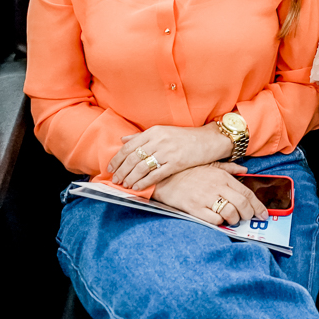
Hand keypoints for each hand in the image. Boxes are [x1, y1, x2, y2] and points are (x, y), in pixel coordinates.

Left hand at [108, 123, 232, 190]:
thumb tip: (123, 139)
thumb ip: (142, 136)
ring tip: (124, 185)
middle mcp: (159, 140)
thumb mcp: (163, 131)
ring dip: (130, 178)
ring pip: (141, 167)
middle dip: (121, 171)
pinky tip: (137, 187)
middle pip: (133, 158)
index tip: (110, 168)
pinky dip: (144, 182)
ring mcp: (167, 152)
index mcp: (154, 131)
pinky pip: (155, 174)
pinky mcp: (176, 163)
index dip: (117, 158)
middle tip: (115, 180)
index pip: (129, 146)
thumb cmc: (185, 137)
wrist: (208, 140)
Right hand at [153, 162, 268, 224]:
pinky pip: (214, 220)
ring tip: (232, 220)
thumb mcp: (211, 164)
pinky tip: (218, 220)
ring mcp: (206, 198)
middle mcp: (217, 187)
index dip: (258, 206)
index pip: (247, 193)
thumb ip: (230, 168)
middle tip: (248, 219)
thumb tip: (245, 171)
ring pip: (230, 213)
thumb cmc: (189, 171)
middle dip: (249, 215)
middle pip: (242, 204)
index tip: (263, 214)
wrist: (165, 176)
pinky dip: (220, 223)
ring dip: (235, 220)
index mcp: (223, 176)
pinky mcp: (195, 208)